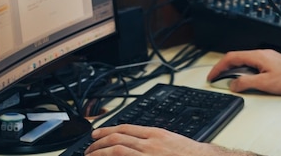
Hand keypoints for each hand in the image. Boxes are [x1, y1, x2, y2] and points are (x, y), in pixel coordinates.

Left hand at [85, 125, 254, 155]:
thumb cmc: (191, 154)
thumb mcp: (172, 140)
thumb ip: (155, 139)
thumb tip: (141, 141)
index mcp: (156, 134)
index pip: (125, 128)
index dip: (107, 130)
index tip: (97, 133)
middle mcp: (149, 144)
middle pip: (117, 139)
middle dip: (99, 143)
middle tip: (89, 147)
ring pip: (116, 152)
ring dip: (99, 154)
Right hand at [207, 49, 280, 94]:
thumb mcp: (264, 84)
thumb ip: (246, 83)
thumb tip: (233, 85)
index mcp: (257, 56)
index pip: (231, 58)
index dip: (218, 67)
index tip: (212, 76)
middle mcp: (260, 54)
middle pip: (236, 57)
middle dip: (224, 68)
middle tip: (217, 78)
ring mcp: (266, 57)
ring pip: (244, 60)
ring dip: (234, 70)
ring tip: (229, 81)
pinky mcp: (271, 61)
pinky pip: (252, 63)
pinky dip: (244, 70)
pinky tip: (246, 79)